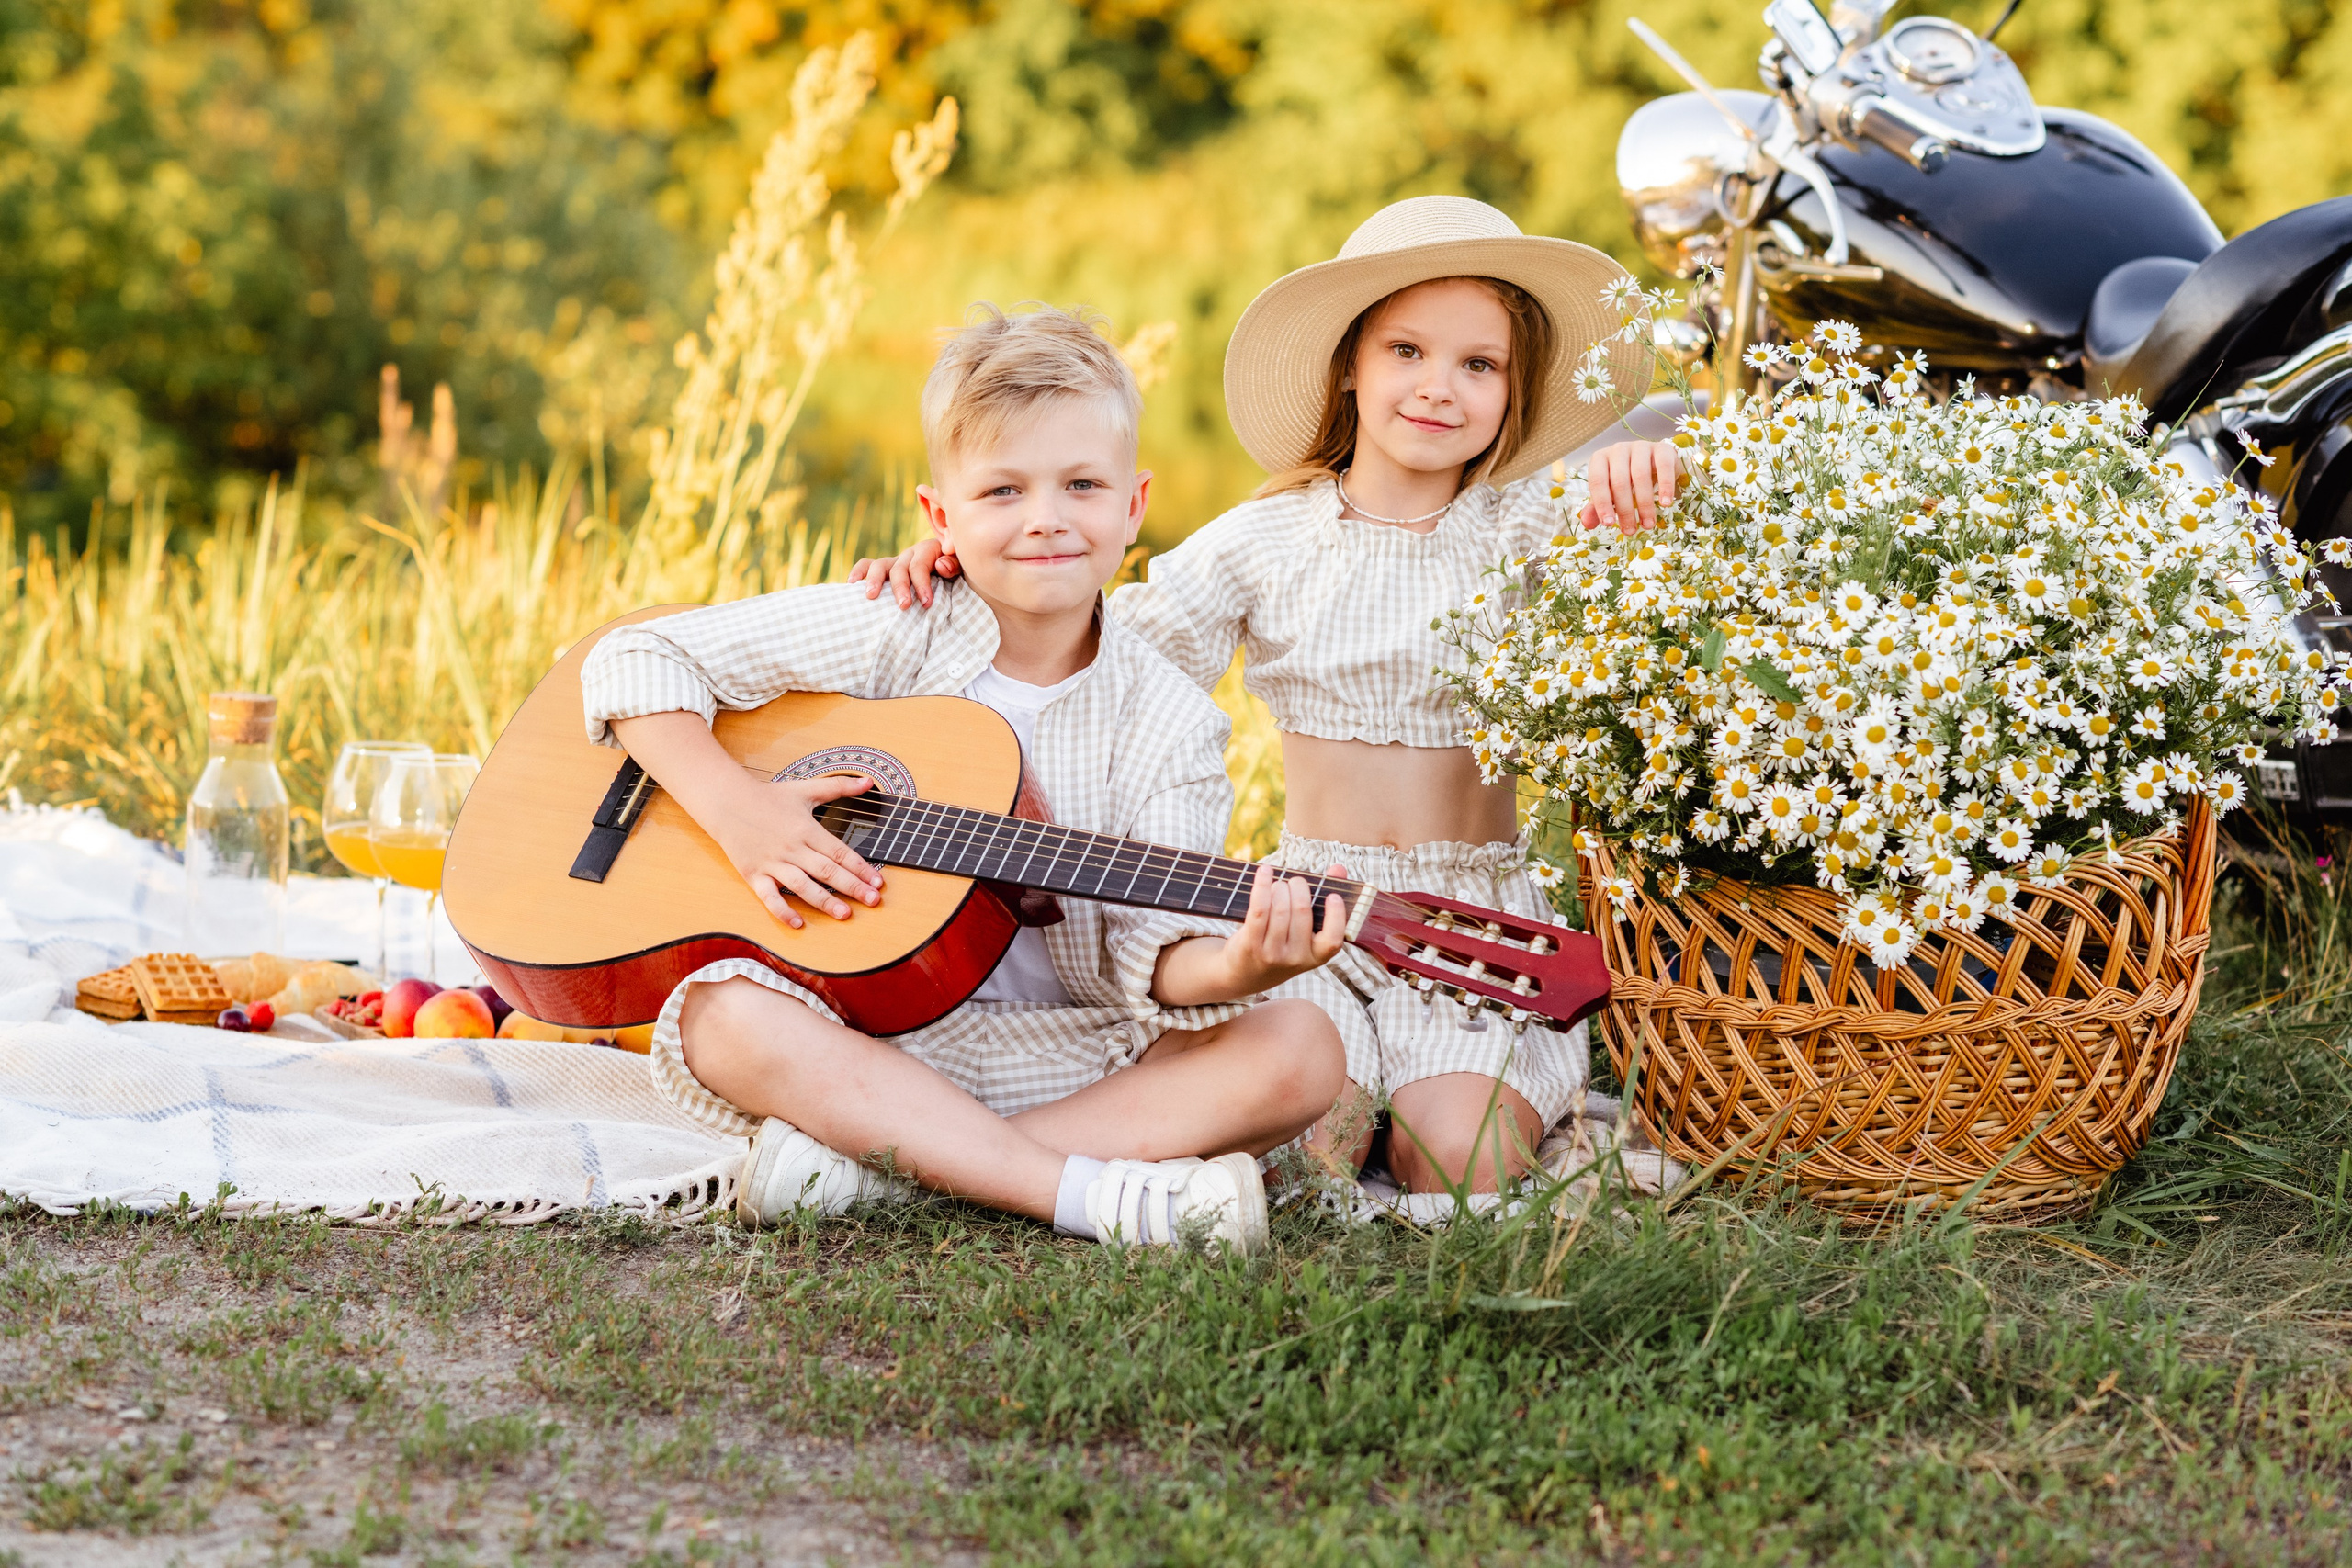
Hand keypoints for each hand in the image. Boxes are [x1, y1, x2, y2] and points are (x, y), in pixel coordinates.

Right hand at [712, 774, 885, 928]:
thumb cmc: (768, 797)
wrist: (726, 801)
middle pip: (826, 871)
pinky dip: (782, 911)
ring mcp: (772, 863)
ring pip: (802, 886)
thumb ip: (839, 786)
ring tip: (845, 914)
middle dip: (852, 887)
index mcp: (806, 829)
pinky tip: (798, 923)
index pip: (839, 853)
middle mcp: (791, 848)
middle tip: (873, 901)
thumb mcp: (805, 789)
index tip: (878, 882)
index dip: (861, 868)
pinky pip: (769, 897)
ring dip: (824, 901)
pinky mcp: (754, 875)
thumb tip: (868, 782)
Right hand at [848, 538, 957, 607]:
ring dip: (874, 580)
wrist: (953, 574)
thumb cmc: (958, 575)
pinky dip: (858, 572)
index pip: (920, 565)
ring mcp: (896, 561)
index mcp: (930, 551)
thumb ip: (954, 565)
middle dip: (901, 587)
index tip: (926, 603)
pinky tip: (851, 585)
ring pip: (880, 565)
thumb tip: (940, 564)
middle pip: (900, 567)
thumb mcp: (963, 568)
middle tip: (904, 606)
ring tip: (871, 596)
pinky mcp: (886, 569)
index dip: (922, 584)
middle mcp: (910, 554)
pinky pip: (868, 565)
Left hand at [1214, 862, 1349, 994]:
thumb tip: (1339, 869)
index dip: (1335, 916)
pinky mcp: (1251, 945)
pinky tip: (1264, 871)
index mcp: (1316, 956)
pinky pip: (1259, 909)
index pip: (1333, 940)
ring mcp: (1272, 954)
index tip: (1332, 895)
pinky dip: (1261, 885)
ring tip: (1278, 884)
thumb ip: (1325, 902)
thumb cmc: (1281, 946)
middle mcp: (1296, 958)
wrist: (1245, 974)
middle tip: (1294, 881)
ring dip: (1279, 887)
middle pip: (1301, 911)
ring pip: (1280, 908)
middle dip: (1298, 887)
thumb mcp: (1305, 935)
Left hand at [1577, 439, 1680, 532]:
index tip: (1609, 524)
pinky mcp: (1662, 448)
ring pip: (1640, 476)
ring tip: (1647, 524)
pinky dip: (1665, 487)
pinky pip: (1664, 467)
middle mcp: (1619, 449)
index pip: (1597, 481)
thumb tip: (1587, 524)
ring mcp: (1641, 446)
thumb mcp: (1610, 493)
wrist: (1656, 463)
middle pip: (1619, 481)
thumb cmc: (1627, 479)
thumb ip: (1597, 507)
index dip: (1602, 503)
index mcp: (1600, 458)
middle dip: (1625, 510)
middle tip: (1630, 530)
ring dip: (1644, 504)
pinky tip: (1665, 504)